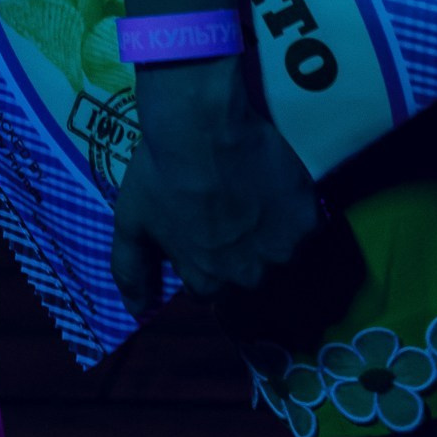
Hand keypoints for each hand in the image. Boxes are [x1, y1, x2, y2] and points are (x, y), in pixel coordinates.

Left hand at [112, 56, 319, 314]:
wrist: (202, 126)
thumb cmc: (161, 173)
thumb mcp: (131, 221)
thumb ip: (130, 270)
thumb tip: (135, 310)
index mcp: (208, 281)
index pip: (207, 288)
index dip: (200, 258)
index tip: (196, 230)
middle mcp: (249, 276)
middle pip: (245, 273)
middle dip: (236, 250)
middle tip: (224, 209)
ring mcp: (282, 250)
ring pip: (276, 251)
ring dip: (266, 233)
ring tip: (248, 196)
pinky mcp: (306, 221)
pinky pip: (300, 224)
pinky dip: (289, 209)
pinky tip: (271, 184)